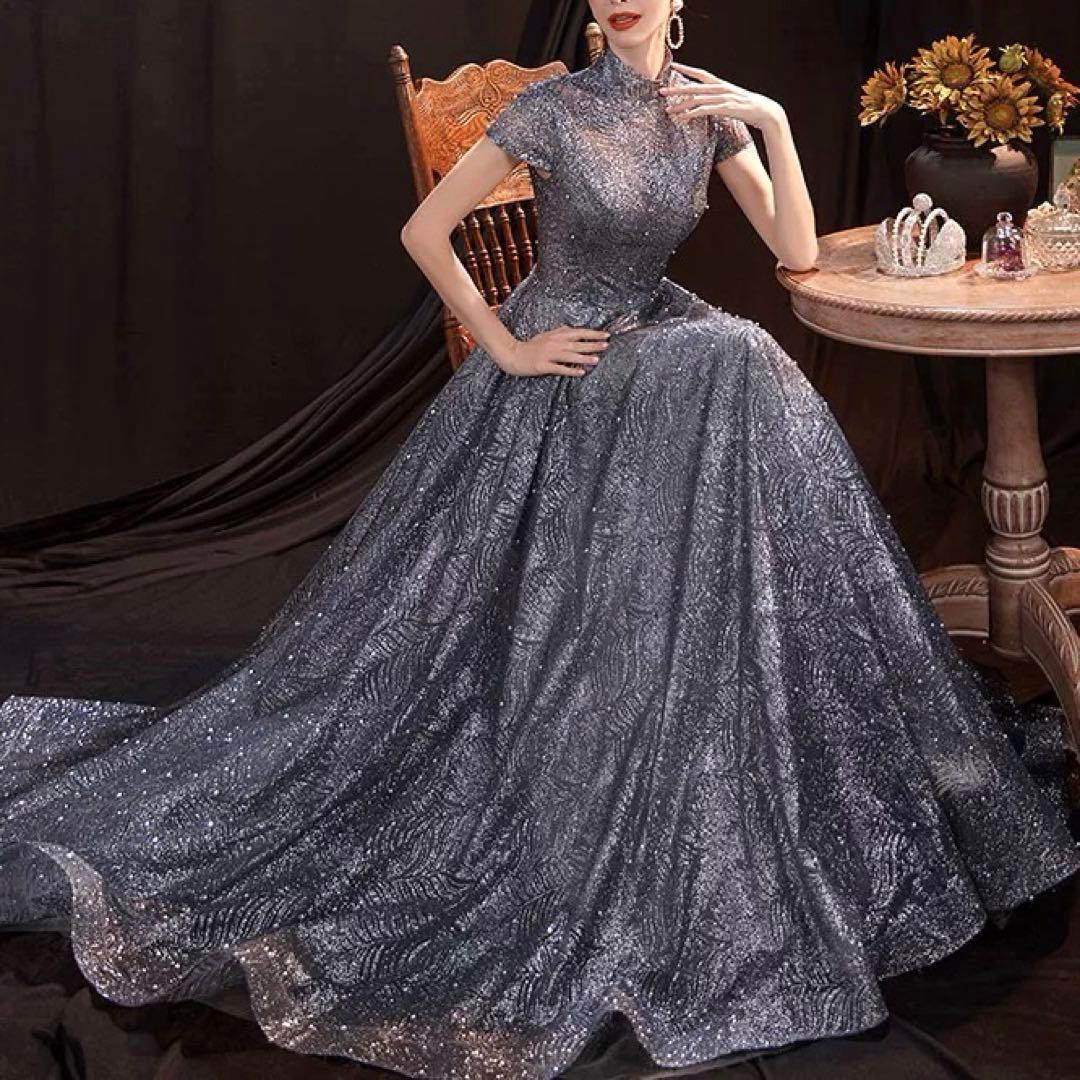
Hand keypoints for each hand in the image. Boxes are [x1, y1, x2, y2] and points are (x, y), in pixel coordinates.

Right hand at [496, 325, 609, 376]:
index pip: (579, 332)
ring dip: (584, 357)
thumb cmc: (531, 346)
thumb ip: (560, 332)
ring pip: (570, 355)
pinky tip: (581, 372)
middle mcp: (554, 343)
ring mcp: (549, 354)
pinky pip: (560, 368)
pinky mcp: (543, 366)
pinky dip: (570, 370)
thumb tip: (573, 329)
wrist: (513, 354)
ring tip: (596, 359)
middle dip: (592, 344)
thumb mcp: (546, 335)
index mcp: (556, 335)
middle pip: (577, 343)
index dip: (593, 334)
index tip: (606, 335)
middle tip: (606, 345)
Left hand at [659, 62, 783, 130]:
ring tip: (668, 110)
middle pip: (694, 87)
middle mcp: (720, 88)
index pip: (701, 73)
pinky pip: (704, 111)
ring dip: (680, 105)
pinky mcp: (725, 108)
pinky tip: (683, 118)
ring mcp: (722, 98)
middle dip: (676, 89)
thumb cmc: (747, 108)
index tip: (673, 66)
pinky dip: (692, 114)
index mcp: (721, 84)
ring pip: (696, 99)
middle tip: (661, 92)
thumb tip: (706, 102)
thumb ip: (718, 99)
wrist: (764, 112)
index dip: (687, 69)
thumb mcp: (731, 100)